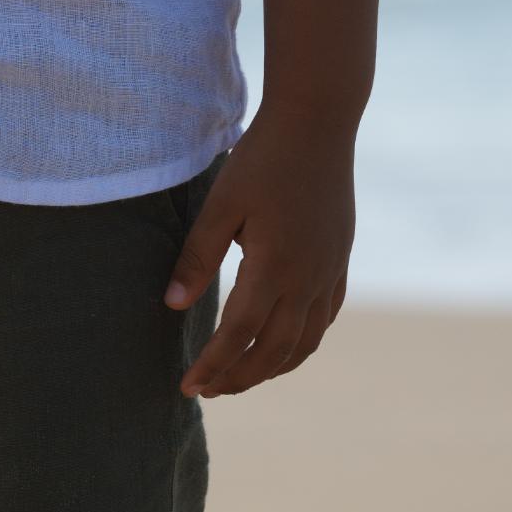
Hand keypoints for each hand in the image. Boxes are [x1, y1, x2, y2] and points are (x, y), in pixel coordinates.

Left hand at [163, 114, 355, 398]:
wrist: (319, 122)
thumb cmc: (263, 158)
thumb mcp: (221, 203)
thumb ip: (197, 257)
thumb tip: (172, 307)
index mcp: (274, 266)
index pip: (238, 335)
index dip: (212, 365)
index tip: (188, 386)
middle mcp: (307, 277)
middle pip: (273, 350)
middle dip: (239, 378)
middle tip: (207, 390)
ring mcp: (329, 271)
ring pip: (305, 342)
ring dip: (271, 368)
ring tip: (240, 377)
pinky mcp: (339, 259)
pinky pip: (325, 318)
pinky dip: (302, 343)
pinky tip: (283, 345)